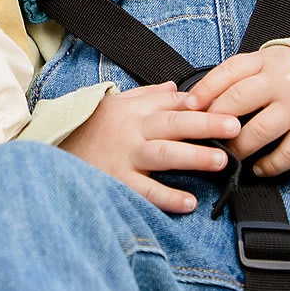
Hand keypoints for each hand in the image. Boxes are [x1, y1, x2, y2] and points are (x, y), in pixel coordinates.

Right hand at [59, 82, 240, 213]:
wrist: (53, 149)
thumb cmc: (89, 128)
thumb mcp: (115, 104)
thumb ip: (148, 96)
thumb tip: (175, 88)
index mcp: (135, 110)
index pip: (174, 103)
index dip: (202, 104)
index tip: (230, 104)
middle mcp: (133, 131)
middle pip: (175, 124)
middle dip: (207, 124)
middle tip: (235, 126)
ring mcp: (126, 157)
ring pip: (165, 154)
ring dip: (194, 156)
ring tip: (221, 160)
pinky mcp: (117, 182)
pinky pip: (146, 190)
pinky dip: (167, 197)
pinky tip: (189, 202)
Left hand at [186, 47, 289, 177]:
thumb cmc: (289, 74)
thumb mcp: (264, 63)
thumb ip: (236, 77)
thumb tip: (196, 102)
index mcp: (264, 62)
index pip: (228, 72)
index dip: (205, 90)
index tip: (188, 107)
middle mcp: (280, 83)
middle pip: (239, 100)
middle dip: (215, 121)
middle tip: (202, 136)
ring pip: (261, 130)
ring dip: (238, 147)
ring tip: (227, 155)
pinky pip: (289, 152)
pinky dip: (270, 165)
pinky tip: (258, 169)